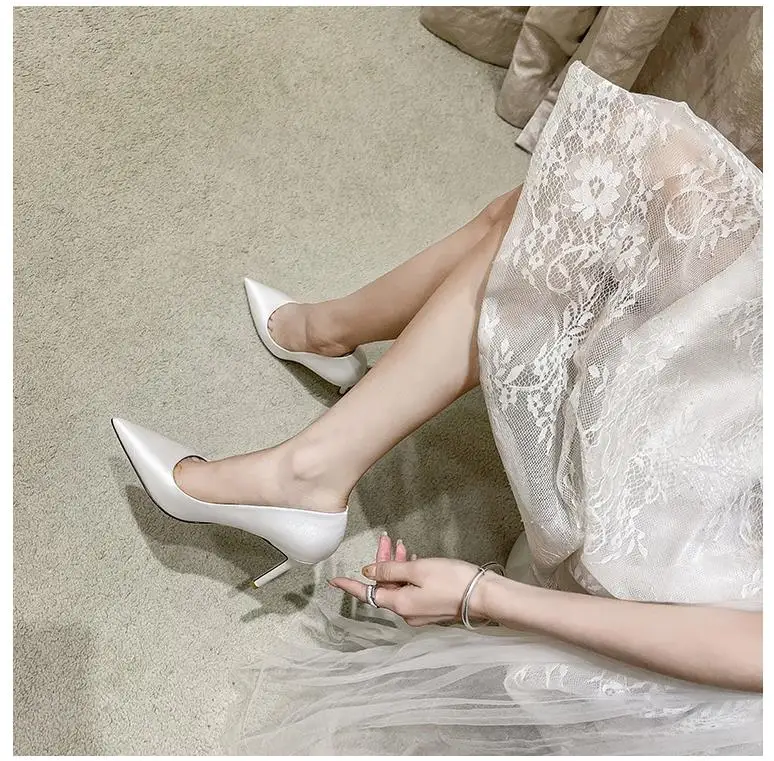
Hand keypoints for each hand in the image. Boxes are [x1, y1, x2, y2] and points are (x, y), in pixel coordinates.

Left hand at [328, 534, 483, 626]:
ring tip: (400, 545)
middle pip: (385, 587)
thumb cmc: (452, 580)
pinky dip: (408, 575)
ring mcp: (420, 612)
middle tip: (386, 540)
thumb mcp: (418, 570)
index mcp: (399, 604)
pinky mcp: (431, 608)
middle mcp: (406, 612)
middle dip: (382, 564)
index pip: (368, 595)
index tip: (334, 581)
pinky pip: (411, 590)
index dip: (350, 587)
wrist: (484, 596)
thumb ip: (390, 570)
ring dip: (397, 566)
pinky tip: (413, 560)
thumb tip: (369, 573)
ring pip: (399, 587)